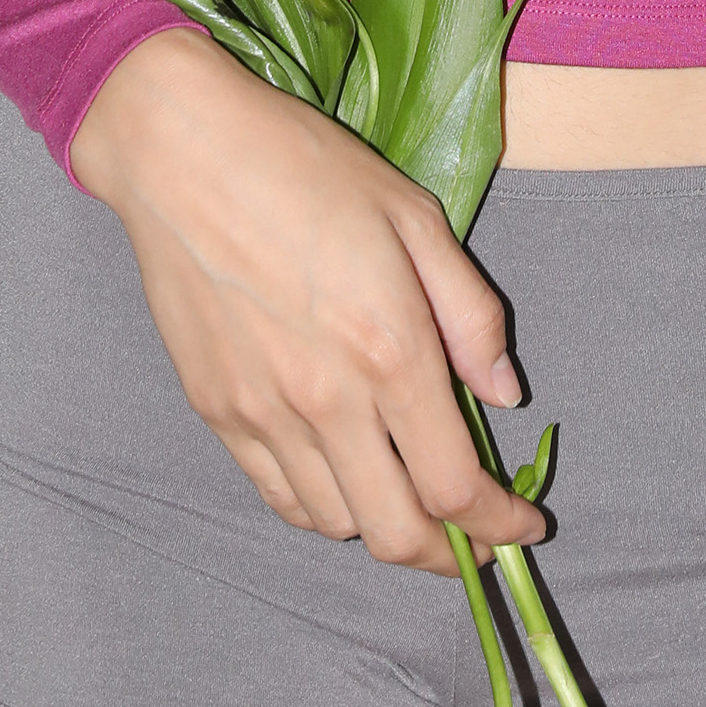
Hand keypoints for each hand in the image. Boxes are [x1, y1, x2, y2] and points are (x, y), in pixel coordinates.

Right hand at [69, 26, 548, 575]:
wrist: (182, 152)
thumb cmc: (306, 169)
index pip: (455, 487)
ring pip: (336, 523)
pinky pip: (279, 495)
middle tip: (475, 537)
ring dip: (384, 524)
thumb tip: (504, 396)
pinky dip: (323, 506)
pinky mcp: (216, 412)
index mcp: (390, 351)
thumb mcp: (415, 218)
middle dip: (449, 554)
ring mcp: (263, 414)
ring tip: (408, 492)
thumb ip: (471, 316)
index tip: (523, 524)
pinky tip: (345, 474)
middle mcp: (326, 400)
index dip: (498, 524)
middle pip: (397, 534)